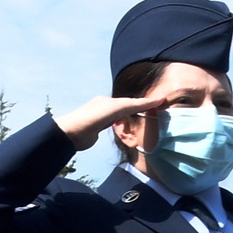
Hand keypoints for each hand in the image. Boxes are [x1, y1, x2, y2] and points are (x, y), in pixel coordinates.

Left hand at [52, 94, 168, 150]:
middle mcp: (104, 107)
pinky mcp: (96, 130)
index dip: (145, 103)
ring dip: (129, 120)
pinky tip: (123, 131)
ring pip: (119, 118)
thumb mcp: (117, 109)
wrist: (73, 133)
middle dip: (137, 111)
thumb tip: (157, 99)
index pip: (131, 101)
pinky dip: (121, 127)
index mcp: (108, 100)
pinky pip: (113, 126)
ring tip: (139, 124)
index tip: (159, 103)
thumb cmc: (94, 118)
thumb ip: (135, 105)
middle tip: (152, 114)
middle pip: (125, 108)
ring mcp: (99, 119)